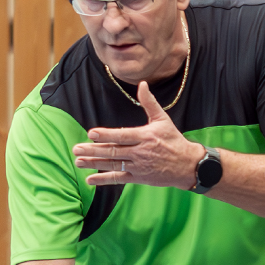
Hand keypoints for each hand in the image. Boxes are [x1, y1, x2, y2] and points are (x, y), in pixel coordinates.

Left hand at [72, 81, 204, 188]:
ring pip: (113, 165)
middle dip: (93, 150)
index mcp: (145, 137)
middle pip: (114, 151)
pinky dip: (104, 179)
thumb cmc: (174, 141)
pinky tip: (90, 179)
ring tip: (78, 161)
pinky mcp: (139, 178)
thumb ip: (149, 102)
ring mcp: (139, 166)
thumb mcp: (163, 120)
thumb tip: (143, 84)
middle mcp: (140, 152)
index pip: (122, 136)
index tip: (91, 133)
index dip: (106, 135)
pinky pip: (119, 179)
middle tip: (76, 148)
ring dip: (94, 163)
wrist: (188, 165)